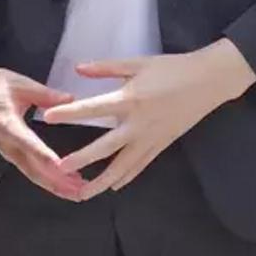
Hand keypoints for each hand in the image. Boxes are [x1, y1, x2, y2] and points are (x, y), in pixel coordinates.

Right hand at [0, 60, 84, 201]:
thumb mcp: (21, 84)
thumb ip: (46, 95)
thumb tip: (70, 99)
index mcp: (6, 123)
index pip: (28, 144)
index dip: (45, 157)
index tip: (63, 169)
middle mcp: (5, 142)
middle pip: (32, 167)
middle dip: (57, 181)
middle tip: (81, 190)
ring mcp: (7, 150)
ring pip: (32, 173)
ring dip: (55, 185)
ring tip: (78, 192)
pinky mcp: (10, 152)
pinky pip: (29, 170)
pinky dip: (47, 179)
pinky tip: (64, 183)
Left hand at [41, 40, 255, 197]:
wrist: (208, 81)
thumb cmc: (171, 68)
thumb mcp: (137, 63)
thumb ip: (106, 67)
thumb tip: (78, 69)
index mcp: (130, 99)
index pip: (93, 108)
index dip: (69, 114)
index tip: (47, 118)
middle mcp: (138, 123)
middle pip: (106, 146)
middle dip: (82, 159)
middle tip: (59, 168)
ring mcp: (151, 138)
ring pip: (124, 165)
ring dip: (103, 180)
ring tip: (83, 193)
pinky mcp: (162, 145)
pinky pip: (141, 165)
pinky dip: (126, 177)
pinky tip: (114, 186)